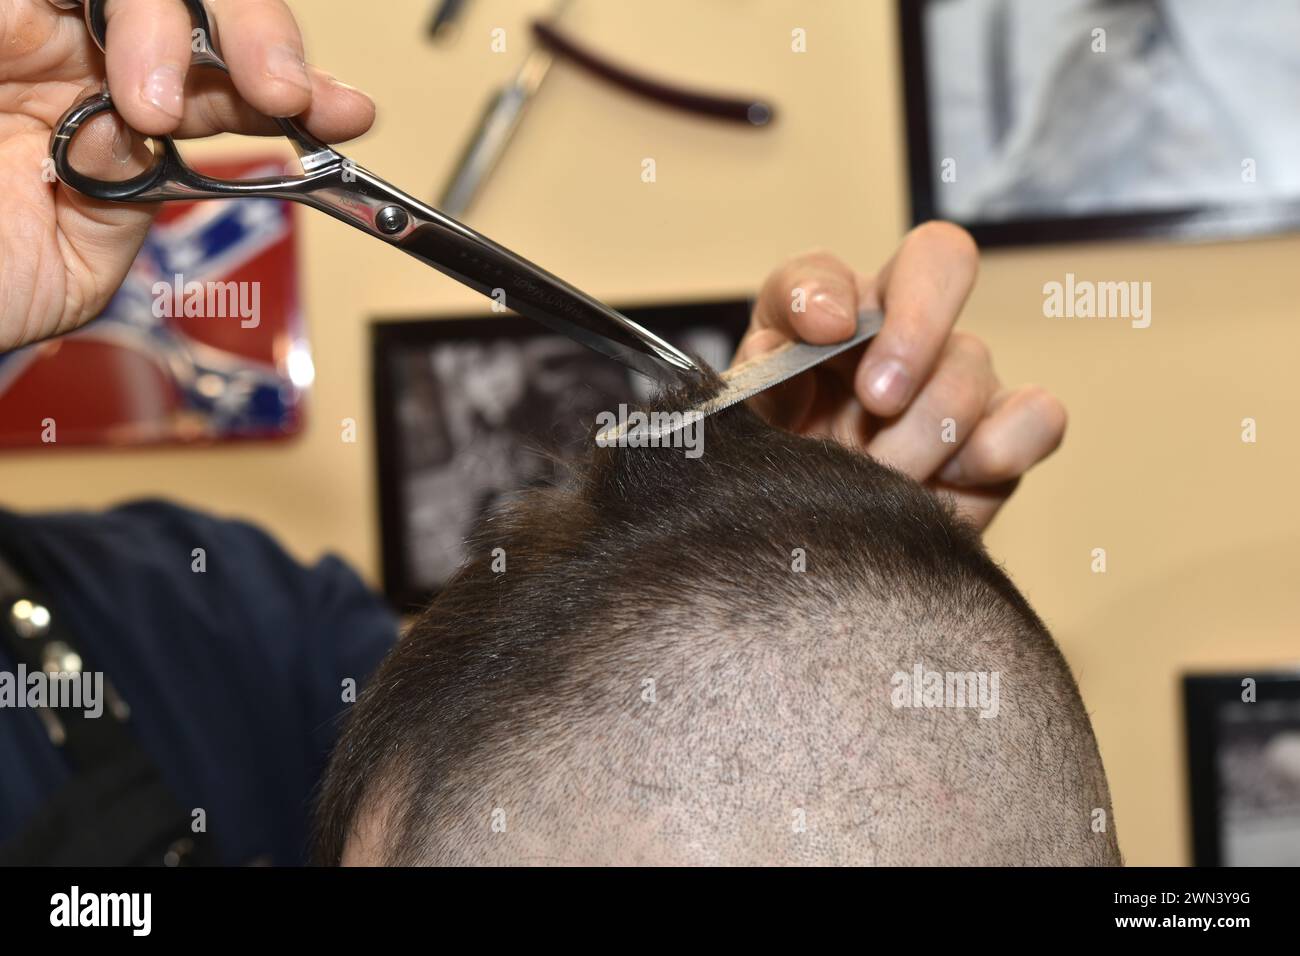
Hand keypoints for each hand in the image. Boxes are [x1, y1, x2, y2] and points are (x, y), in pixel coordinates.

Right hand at [0, 0, 374, 351]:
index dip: (295, 88)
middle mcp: (77, 53)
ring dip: (179, 26)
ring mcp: (29, 19)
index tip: (347, 114)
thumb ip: (137, 198)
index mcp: (110, 115)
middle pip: (199, 4)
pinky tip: (132, 78)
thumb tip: (183, 142)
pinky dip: (127, 9)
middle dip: (259, 36)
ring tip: (164, 107)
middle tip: (288, 93)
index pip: (226, 80)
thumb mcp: (72, 259)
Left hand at [734, 222, 1066, 530]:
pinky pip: (1039, 416)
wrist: (818, 556)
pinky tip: (955, 475)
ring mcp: (956, 380)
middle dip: (912, 329)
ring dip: (922, 431)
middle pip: (938, 263)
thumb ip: (758, 382)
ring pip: (970, 363)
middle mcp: (896, 334)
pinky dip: (1005, 443)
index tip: (821, 330)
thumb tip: (785, 341)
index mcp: (820, 325)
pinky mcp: (1000, 440)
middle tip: (878, 399)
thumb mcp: (746, 434)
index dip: (824, 290)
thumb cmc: (780, 485)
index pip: (824, 274)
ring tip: (880, 480)